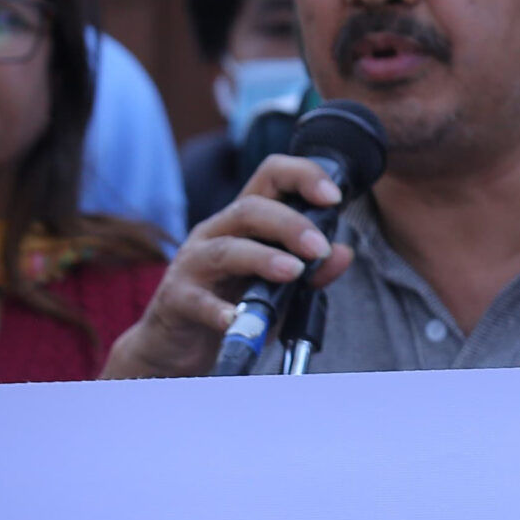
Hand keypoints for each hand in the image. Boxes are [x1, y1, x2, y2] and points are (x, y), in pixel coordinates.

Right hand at [101, 156, 356, 378]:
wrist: (180, 342)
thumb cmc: (233, 302)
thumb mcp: (280, 287)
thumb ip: (312, 271)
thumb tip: (343, 253)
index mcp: (245, 221)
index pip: (271, 177)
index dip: (303, 177)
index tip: (334, 197)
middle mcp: (216, 233)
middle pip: (250, 209)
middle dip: (290, 224)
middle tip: (318, 249)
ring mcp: (192, 264)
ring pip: (225, 249)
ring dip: (262, 258)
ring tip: (292, 272)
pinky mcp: (176, 299)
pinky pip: (197, 300)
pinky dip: (219, 309)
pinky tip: (238, 318)